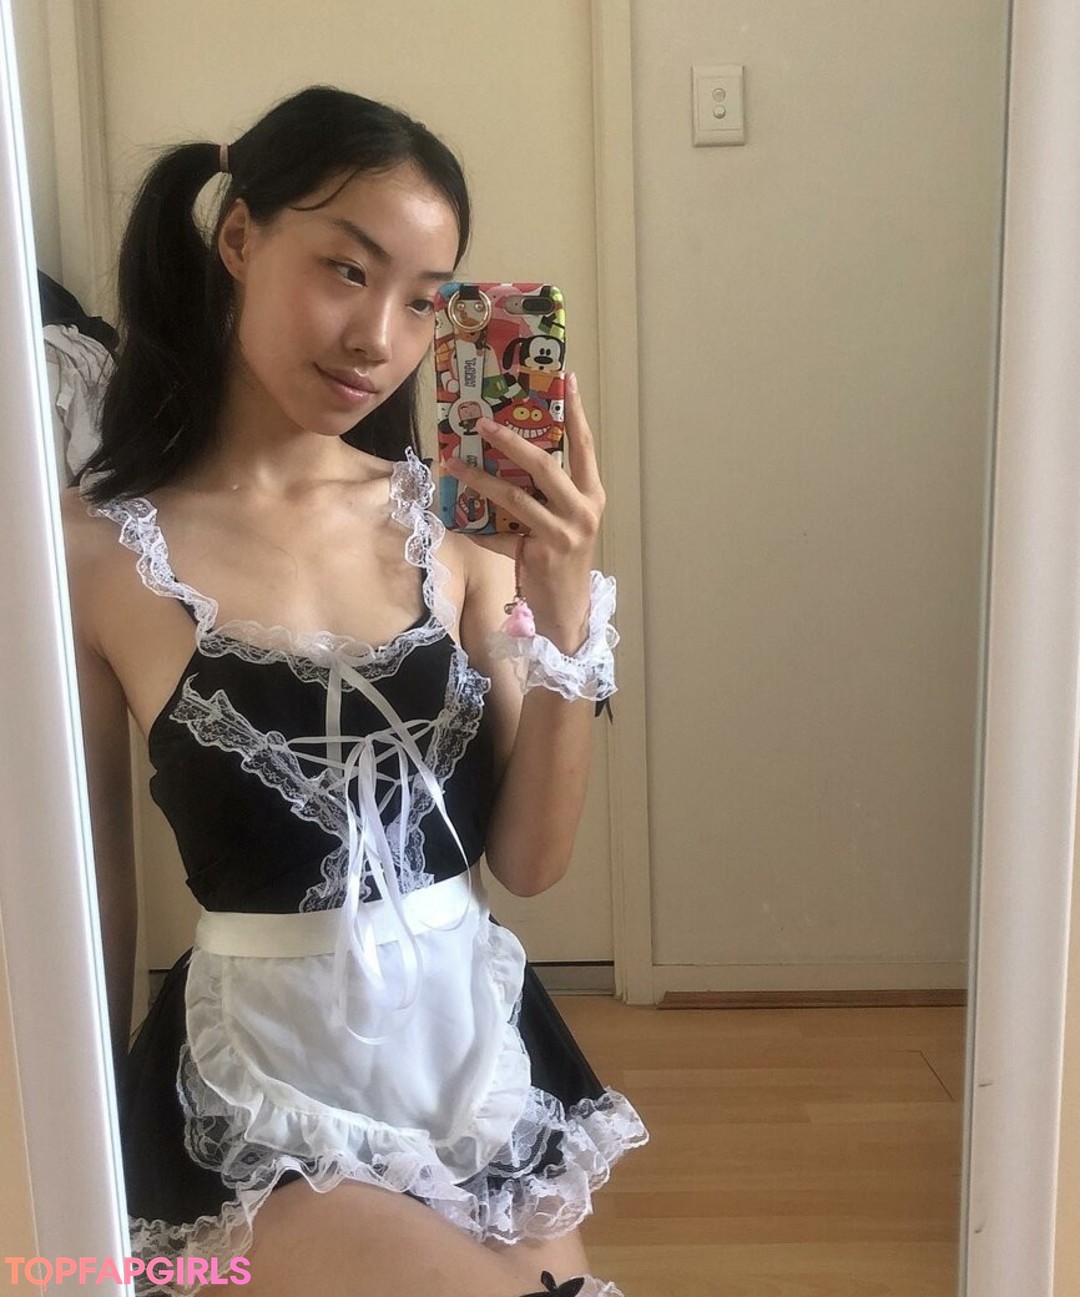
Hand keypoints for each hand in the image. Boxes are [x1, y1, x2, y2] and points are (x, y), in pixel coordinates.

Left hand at [442, 373, 604, 650]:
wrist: (567, 612)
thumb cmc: (561, 560)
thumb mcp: (564, 520)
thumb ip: (547, 492)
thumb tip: (505, 457)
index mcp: (591, 495)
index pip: (585, 445)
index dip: (576, 412)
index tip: (567, 378)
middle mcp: (583, 510)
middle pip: (544, 465)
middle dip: (510, 441)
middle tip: (482, 422)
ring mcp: (563, 533)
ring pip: (516, 497)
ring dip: (480, 480)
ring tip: (453, 463)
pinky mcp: (541, 555)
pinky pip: (500, 535)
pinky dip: (476, 528)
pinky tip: (454, 519)